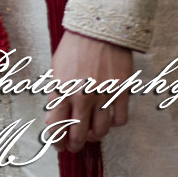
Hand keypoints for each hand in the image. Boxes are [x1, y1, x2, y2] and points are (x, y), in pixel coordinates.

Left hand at [42, 30, 133, 151]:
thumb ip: (57, 94)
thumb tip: (56, 118)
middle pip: (78, 134)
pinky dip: (114, 124)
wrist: (98, 30)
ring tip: (91, 134)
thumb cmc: (73, 48)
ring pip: (101, 132)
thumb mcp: (56, 70)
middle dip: (75, 145)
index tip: (59, 146)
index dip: (56, 141)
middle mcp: (81, 97)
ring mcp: (102, 96)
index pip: (56, 126)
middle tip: (75, 146)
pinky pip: (120, 121)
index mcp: (61, 90)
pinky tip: (109, 118)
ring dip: (95, 137)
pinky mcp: (121, 93)